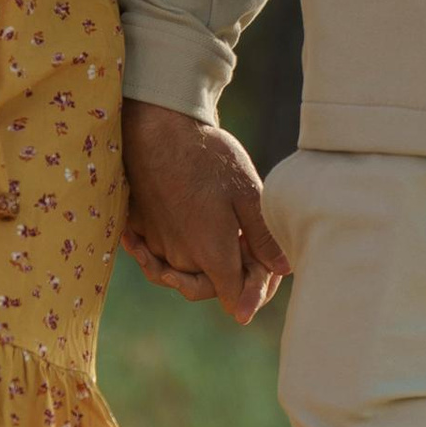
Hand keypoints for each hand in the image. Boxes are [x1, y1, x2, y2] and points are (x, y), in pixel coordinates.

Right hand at [123, 102, 290, 321]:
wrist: (159, 128)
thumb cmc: (209, 158)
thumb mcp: (248, 193)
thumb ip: (264, 237)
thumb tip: (285, 268)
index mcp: (212, 254)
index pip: (234, 299)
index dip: (253, 291)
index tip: (263, 270)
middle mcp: (181, 258)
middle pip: (206, 288)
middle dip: (228, 276)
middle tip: (244, 244)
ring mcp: (157, 245)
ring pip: (183, 272)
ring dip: (200, 263)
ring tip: (220, 236)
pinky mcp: (141, 229)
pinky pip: (158, 254)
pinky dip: (174, 250)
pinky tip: (186, 231)